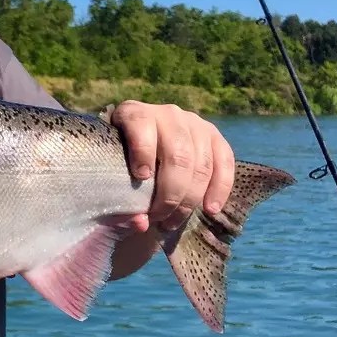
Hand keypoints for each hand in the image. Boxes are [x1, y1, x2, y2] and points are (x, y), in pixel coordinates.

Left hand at [109, 100, 235, 231]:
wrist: (142, 158)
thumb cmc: (119, 169)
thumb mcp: (111, 179)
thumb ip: (120, 201)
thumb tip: (141, 223)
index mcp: (133, 114)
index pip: (141, 125)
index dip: (142, 151)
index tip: (141, 178)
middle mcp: (166, 113)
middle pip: (178, 154)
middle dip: (170, 193)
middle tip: (158, 217)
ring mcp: (194, 123)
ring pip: (202, 163)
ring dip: (190, 199)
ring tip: (173, 222)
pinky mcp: (215, 136)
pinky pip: (225, 162)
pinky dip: (219, 189)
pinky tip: (210, 209)